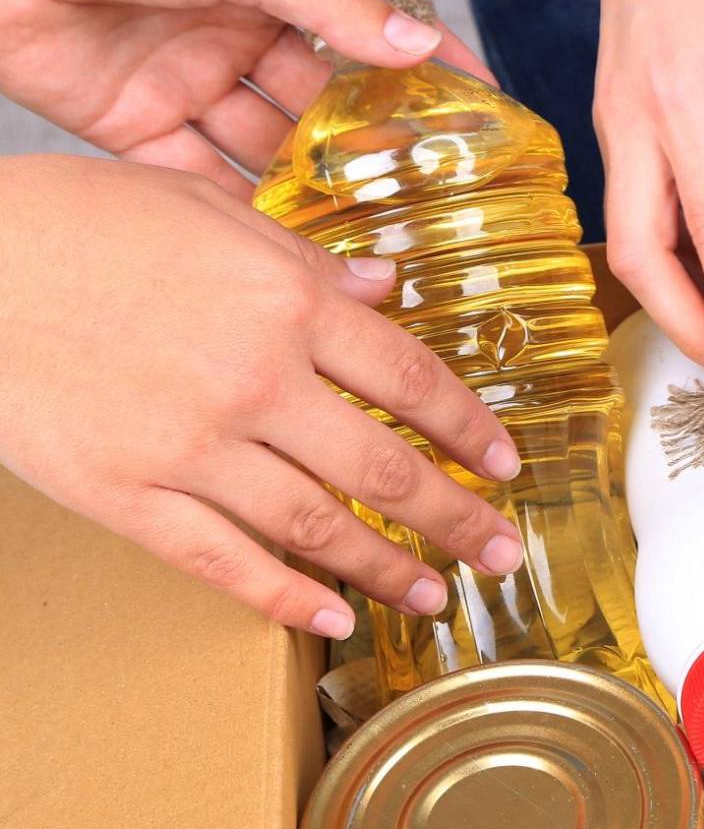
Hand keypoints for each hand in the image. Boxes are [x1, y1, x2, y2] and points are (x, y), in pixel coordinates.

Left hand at [0, 0, 490, 195]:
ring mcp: (186, 81)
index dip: (424, 67)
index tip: (482, 109)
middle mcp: (235, 32)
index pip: (366, 28)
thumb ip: (326, 1)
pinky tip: (283, 250)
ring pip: (268, 150)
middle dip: (370, 147)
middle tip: (425, 198)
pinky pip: (201, 181)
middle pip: (321, 104)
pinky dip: (240, 215)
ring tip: (365, 235)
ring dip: (309, 188)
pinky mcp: (134, 126)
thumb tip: (419, 43)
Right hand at [0, 156, 527, 639]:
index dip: (470, 429)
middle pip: (384, 466)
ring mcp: (190, 445)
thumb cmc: (74, 223)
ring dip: (389, 568)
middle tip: (504, 551)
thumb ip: (305, 259)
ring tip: (436, 596)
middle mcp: (254, 380)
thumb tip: (384, 289)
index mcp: (285, 302)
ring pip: (318, 526)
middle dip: (458, 517)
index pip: (411, 378)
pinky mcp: (126, 494)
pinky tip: (332, 619)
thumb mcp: (204, 209)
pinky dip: (285, 598)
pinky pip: (223, 562)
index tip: (504, 463)